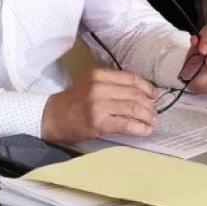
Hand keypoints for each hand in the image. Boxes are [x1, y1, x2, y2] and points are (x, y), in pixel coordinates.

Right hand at [40, 68, 157, 141]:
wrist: (52, 116)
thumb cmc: (73, 101)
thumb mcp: (91, 84)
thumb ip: (113, 85)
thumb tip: (141, 93)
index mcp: (100, 75)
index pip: (132, 79)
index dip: (147, 88)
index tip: (154, 96)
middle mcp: (100, 87)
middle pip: (135, 94)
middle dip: (149, 105)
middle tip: (154, 113)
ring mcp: (99, 105)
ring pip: (133, 109)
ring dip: (147, 117)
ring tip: (151, 122)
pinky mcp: (98, 122)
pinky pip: (126, 124)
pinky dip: (139, 128)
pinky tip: (144, 131)